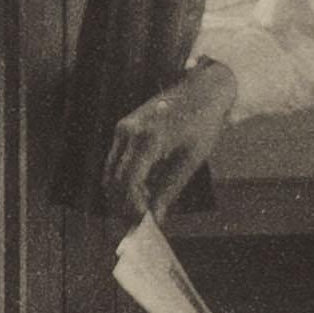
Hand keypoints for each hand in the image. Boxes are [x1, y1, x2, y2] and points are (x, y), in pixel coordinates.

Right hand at [105, 60, 238, 214]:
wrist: (202, 90)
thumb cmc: (201, 124)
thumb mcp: (190, 161)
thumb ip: (169, 190)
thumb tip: (156, 218)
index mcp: (147, 139)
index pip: (126, 182)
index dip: (131, 206)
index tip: (142, 222)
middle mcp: (128, 132)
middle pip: (113, 180)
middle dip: (123, 204)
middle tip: (142, 220)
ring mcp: (122, 128)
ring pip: (110, 172)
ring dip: (123, 193)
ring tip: (146, 205)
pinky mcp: (123, 128)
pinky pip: (116, 161)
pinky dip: (125, 178)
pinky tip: (145, 187)